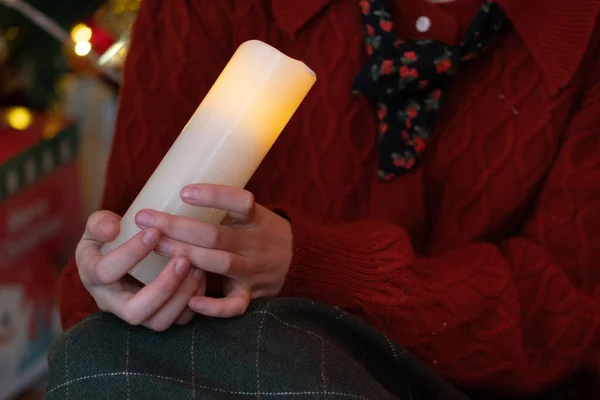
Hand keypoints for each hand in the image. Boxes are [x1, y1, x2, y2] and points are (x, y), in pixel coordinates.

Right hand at [75, 210, 205, 330]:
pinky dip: (192, 302)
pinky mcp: (157, 316)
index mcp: (92, 277)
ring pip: (159, 321)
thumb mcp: (97, 225)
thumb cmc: (108, 237)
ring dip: (182, 297)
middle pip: (134, 312)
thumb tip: (113, 230)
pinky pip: (177, 321)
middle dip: (163, 288)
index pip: (106, 273)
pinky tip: (202, 277)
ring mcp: (136, 312)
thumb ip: (100, 223)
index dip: (131, 253)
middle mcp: (111, 303)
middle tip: (183, 260)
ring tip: (197, 267)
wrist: (118, 256)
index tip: (155, 232)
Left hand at [134, 184, 292, 317]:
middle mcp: (256, 243)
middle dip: (178, 227)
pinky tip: (190, 301)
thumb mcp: (251, 212)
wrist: (298, 258)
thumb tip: (171, 190)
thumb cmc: (260, 229)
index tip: (184, 192)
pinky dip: (214, 307)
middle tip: (146, 219)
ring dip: (185, 256)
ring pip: (219, 264)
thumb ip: (222, 207)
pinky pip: (234, 305)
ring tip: (157, 246)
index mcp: (257, 218)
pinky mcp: (251, 294)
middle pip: (216, 235)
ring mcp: (254, 270)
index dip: (214, 196)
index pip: (240, 202)